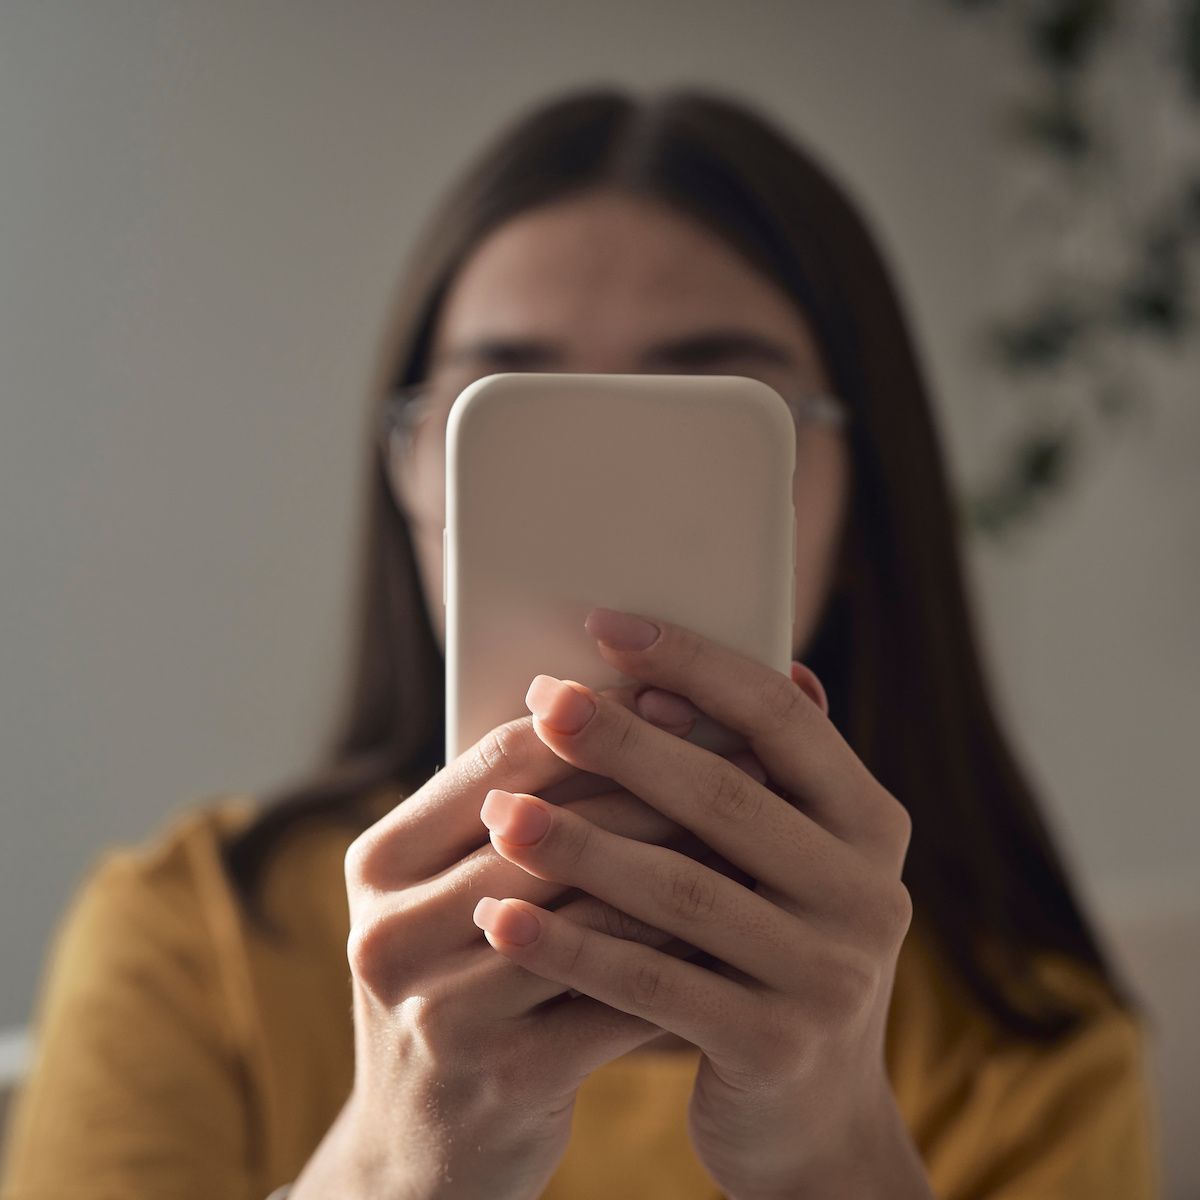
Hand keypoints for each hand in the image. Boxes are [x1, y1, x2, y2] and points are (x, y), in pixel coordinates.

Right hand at [296, 676, 766, 1199]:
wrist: (421, 1152)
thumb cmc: (458, 990)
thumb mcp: (449, 900)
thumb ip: (515, 816)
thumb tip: (633, 715)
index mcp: (378, 862)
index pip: (499, 760)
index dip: (596, 723)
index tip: (678, 697)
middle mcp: (389, 931)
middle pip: (550, 828)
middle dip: (658, 788)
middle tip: (744, 759)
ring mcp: (439, 1012)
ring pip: (592, 911)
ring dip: (685, 869)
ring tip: (754, 836)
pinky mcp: (502, 1078)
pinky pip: (616, 997)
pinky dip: (680, 957)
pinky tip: (733, 929)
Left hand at [471, 608, 932, 1199]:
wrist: (810, 1116)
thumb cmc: (773, 950)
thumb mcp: (788, 861)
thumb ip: (760, 775)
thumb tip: (717, 666)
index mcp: (871, 821)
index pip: (782, 717)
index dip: (694, 664)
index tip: (605, 625)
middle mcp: (869, 892)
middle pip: (726, 796)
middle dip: (623, 744)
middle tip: (541, 700)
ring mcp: (831, 975)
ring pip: (682, 890)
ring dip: (579, 844)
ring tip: (499, 811)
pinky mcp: (775, 1047)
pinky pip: (653, 983)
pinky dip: (570, 945)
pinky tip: (500, 917)